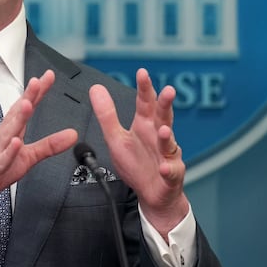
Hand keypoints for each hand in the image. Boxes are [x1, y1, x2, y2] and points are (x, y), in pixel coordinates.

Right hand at [0, 69, 77, 228]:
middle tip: (39, 80)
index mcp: (10, 131)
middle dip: (27, 96)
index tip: (49, 75)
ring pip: (8, 132)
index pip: (25, 107)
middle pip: (16, 113)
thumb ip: (49, 145)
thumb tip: (73, 134)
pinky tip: (16, 142)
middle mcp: (2, 136)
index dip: (37, 92)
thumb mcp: (27, 157)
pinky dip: (9, 151)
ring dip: (17, 118)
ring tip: (27, 104)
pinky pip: (2, 159)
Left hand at [90, 68, 188, 238]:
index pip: (145, 103)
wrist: (151, 194)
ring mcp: (167, 154)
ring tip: (162, 131)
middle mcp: (159, 136)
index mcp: (145, 125)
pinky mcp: (171, 175)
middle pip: (163, 117)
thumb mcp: (116, 137)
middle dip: (166, 104)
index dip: (144, 88)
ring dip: (167, 137)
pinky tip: (164, 167)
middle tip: (168, 91)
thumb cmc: (136, 164)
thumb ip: (106, 114)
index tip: (142, 73)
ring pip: (169, 143)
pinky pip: (171, 171)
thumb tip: (96, 88)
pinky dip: (168, 169)